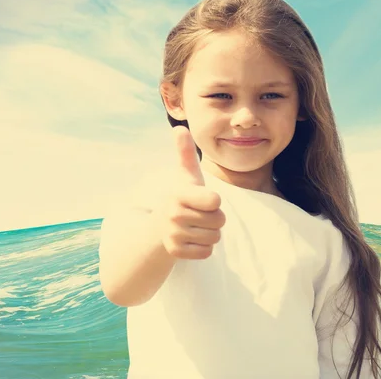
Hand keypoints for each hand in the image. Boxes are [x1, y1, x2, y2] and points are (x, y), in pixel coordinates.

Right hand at [159, 126, 225, 258]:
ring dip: (211, 233)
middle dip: (215, 218)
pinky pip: (206, 252)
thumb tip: (179, 128)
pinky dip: (204, 247)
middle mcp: (173, 214)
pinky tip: (193, 239)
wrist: (162, 225)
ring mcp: (173, 234)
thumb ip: (185, 153)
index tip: (203, 199)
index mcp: (179, 194)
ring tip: (197, 226)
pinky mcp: (175, 252)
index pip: (215, 201)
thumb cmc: (183, 196)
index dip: (215, 201)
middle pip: (219, 221)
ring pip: (215, 238)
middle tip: (200, 214)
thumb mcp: (187, 175)